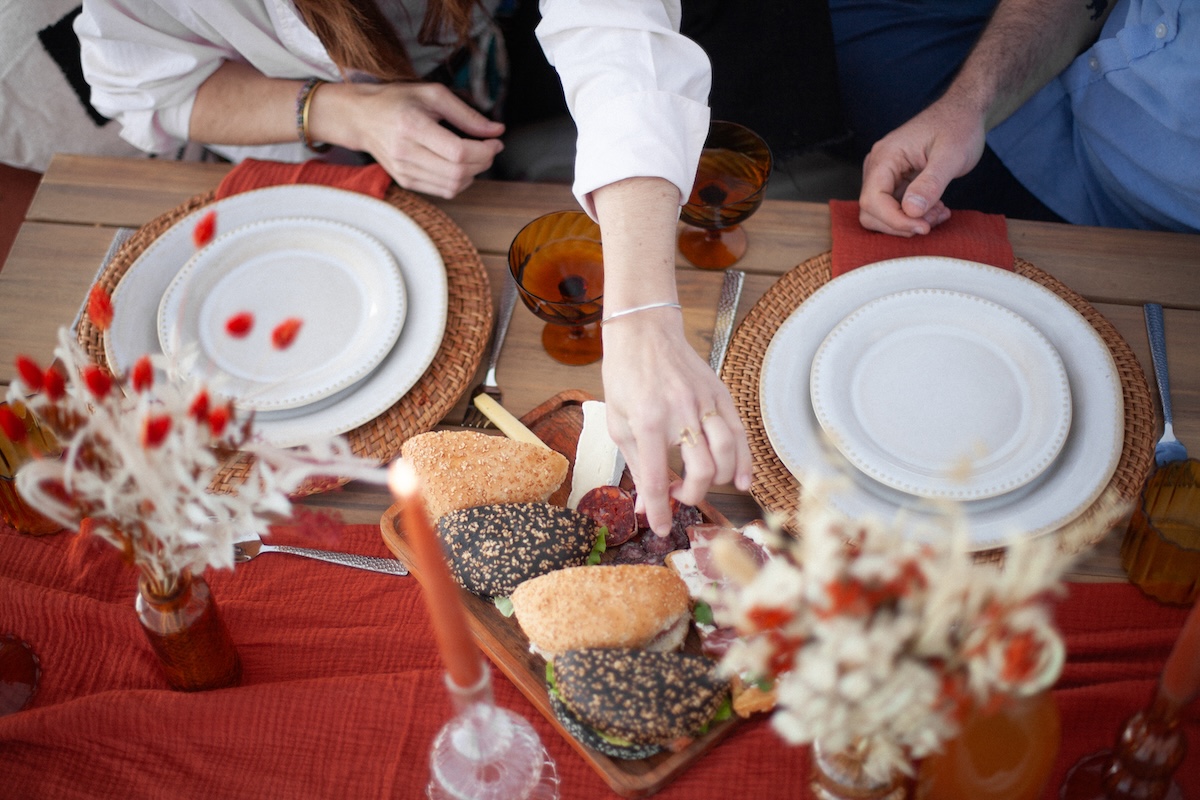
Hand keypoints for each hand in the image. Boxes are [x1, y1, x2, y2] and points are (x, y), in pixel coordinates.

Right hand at [323, 81, 504, 197]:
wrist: (362, 118)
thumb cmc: (397, 101)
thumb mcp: (432, 95)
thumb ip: (466, 114)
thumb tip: (496, 130)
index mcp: (412, 126)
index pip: (458, 152)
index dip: (484, 150)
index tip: (495, 141)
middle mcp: (406, 152)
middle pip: (458, 171)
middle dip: (483, 162)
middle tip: (489, 149)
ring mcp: (404, 171)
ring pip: (452, 185)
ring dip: (474, 173)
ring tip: (476, 156)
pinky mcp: (405, 181)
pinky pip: (443, 191)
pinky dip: (460, 182)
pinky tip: (461, 167)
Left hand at [601, 313, 752, 536]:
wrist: (645, 332)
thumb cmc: (625, 377)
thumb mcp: (618, 422)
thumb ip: (635, 465)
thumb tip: (645, 506)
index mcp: (647, 421)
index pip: (657, 478)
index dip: (660, 510)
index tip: (661, 529)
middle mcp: (679, 412)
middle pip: (701, 470)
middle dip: (692, 495)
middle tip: (679, 495)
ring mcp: (704, 402)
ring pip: (726, 454)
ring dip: (718, 480)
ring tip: (702, 482)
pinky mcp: (720, 394)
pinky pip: (740, 434)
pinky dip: (744, 461)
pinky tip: (741, 480)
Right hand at [857, 98, 987, 235]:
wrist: (963, 112)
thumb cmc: (958, 126)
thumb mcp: (951, 155)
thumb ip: (931, 183)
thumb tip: (911, 211)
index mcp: (885, 156)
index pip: (873, 200)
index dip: (895, 220)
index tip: (924, 227)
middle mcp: (877, 167)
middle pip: (871, 211)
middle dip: (902, 223)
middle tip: (934, 219)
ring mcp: (884, 175)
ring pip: (881, 214)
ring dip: (908, 222)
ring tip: (939, 213)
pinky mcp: (894, 182)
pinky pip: (894, 208)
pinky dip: (914, 216)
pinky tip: (937, 209)